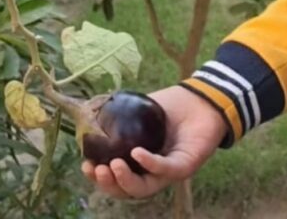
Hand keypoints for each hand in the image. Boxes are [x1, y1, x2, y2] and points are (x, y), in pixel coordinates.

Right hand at [81, 85, 227, 199]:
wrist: (201, 97)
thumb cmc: (173, 105)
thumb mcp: (142, 109)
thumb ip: (122, 116)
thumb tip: (92, 113)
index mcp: (140, 163)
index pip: (117, 178)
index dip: (99, 177)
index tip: (85, 165)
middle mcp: (153, 172)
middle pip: (128, 189)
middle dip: (109, 184)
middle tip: (97, 170)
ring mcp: (169, 171)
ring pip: (144, 188)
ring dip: (126, 180)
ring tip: (113, 166)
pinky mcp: (185, 165)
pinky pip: (166, 170)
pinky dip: (150, 164)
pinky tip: (137, 153)